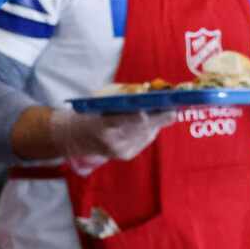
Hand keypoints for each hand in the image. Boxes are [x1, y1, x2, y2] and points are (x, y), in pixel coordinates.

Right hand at [47, 107, 176, 160]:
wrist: (75, 136)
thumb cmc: (91, 111)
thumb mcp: (102, 99)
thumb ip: (125, 96)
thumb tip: (151, 93)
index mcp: (102, 124)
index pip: (128, 119)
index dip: (146, 113)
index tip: (161, 104)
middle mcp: (112, 141)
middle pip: (143, 127)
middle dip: (160, 116)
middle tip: (174, 107)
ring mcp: (120, 151)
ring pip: (148, 134)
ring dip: (159, 122)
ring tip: (169, 110)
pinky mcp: (126, 155)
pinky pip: (145, 140)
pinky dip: (151, 129)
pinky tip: (155, 122)